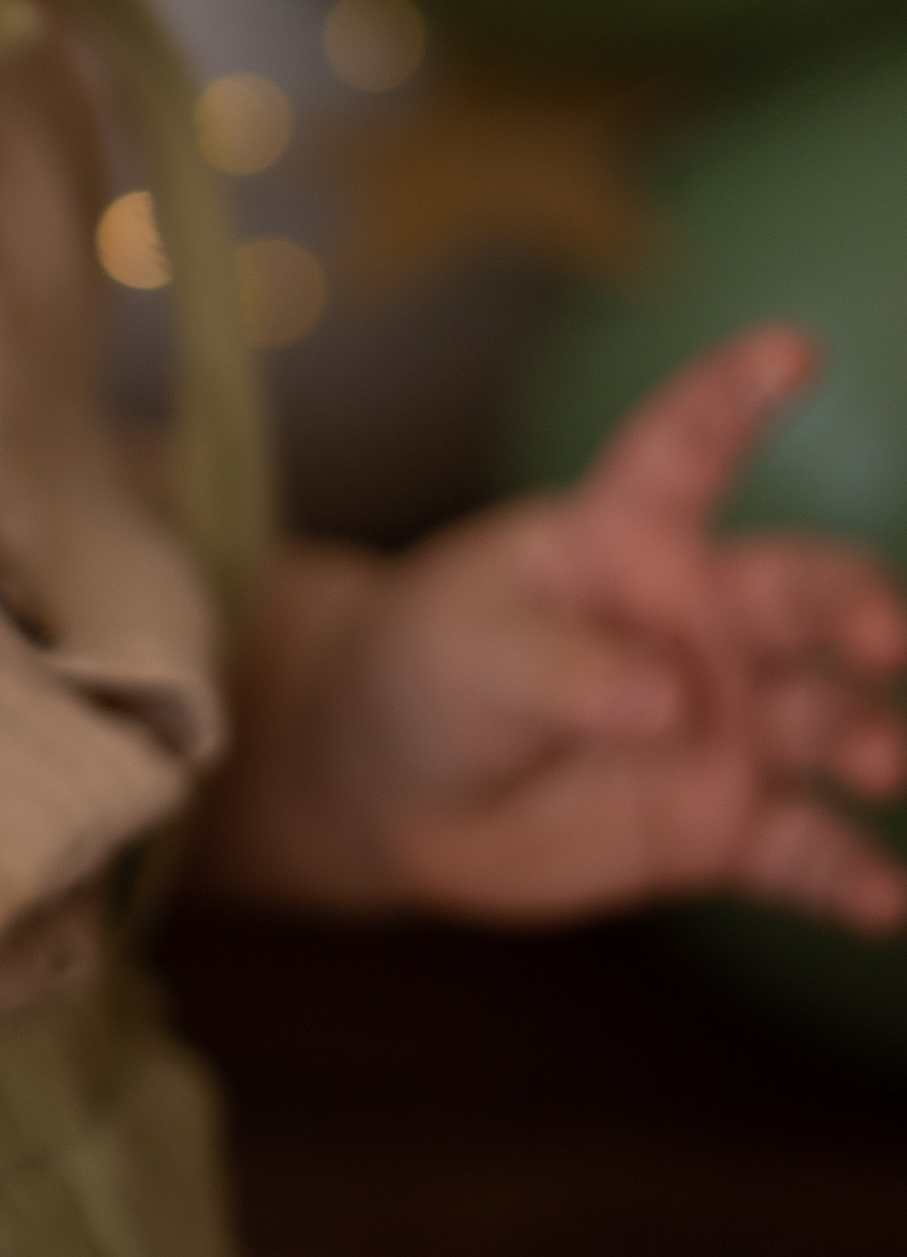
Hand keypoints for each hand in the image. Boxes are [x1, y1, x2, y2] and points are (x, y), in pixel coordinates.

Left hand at [208, 328, 906, 930]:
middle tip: (880, 637)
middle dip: (856, 606)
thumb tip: (665, 700)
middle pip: (801, 594)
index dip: (736, 396)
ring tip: (881, 761)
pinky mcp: (725, 822)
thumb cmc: (429, 671)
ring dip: (869, 736)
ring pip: (826, 718)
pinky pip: (804, 849)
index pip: (687, 448)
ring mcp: (726, 721)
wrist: (397, 789)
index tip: (792, 352)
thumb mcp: (468, 647)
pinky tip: (883, 903)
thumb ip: (563, 667)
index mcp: (628, 537)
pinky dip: (851, 877)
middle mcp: (701, 619)